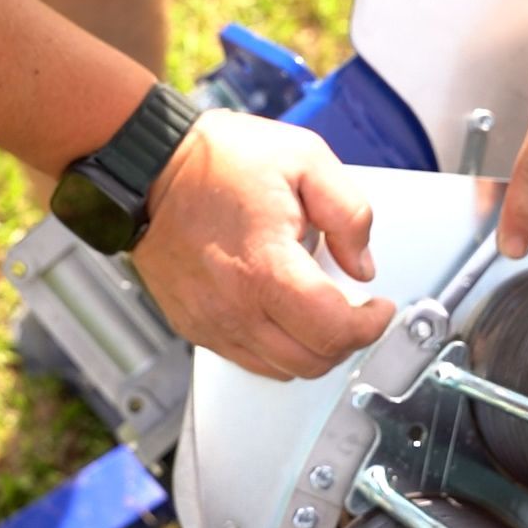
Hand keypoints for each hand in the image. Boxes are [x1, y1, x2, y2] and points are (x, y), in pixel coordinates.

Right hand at [132, 111, 395, 379]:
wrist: (149, 166)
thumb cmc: (218, 159)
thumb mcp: (304, 158)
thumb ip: (348, 212)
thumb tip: (361, 264)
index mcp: (265, 265)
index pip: (333, 329)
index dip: (370, 326)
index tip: (379, 309)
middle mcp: (234, 305)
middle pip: (311, 360)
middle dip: (346, 340)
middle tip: (356, 311)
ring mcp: (209, 320)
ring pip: (280, 369)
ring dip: (311, 349)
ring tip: (319, 311)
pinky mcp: (192, 324)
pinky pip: (247, 360)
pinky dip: (276, 348)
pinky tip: (281, 312)